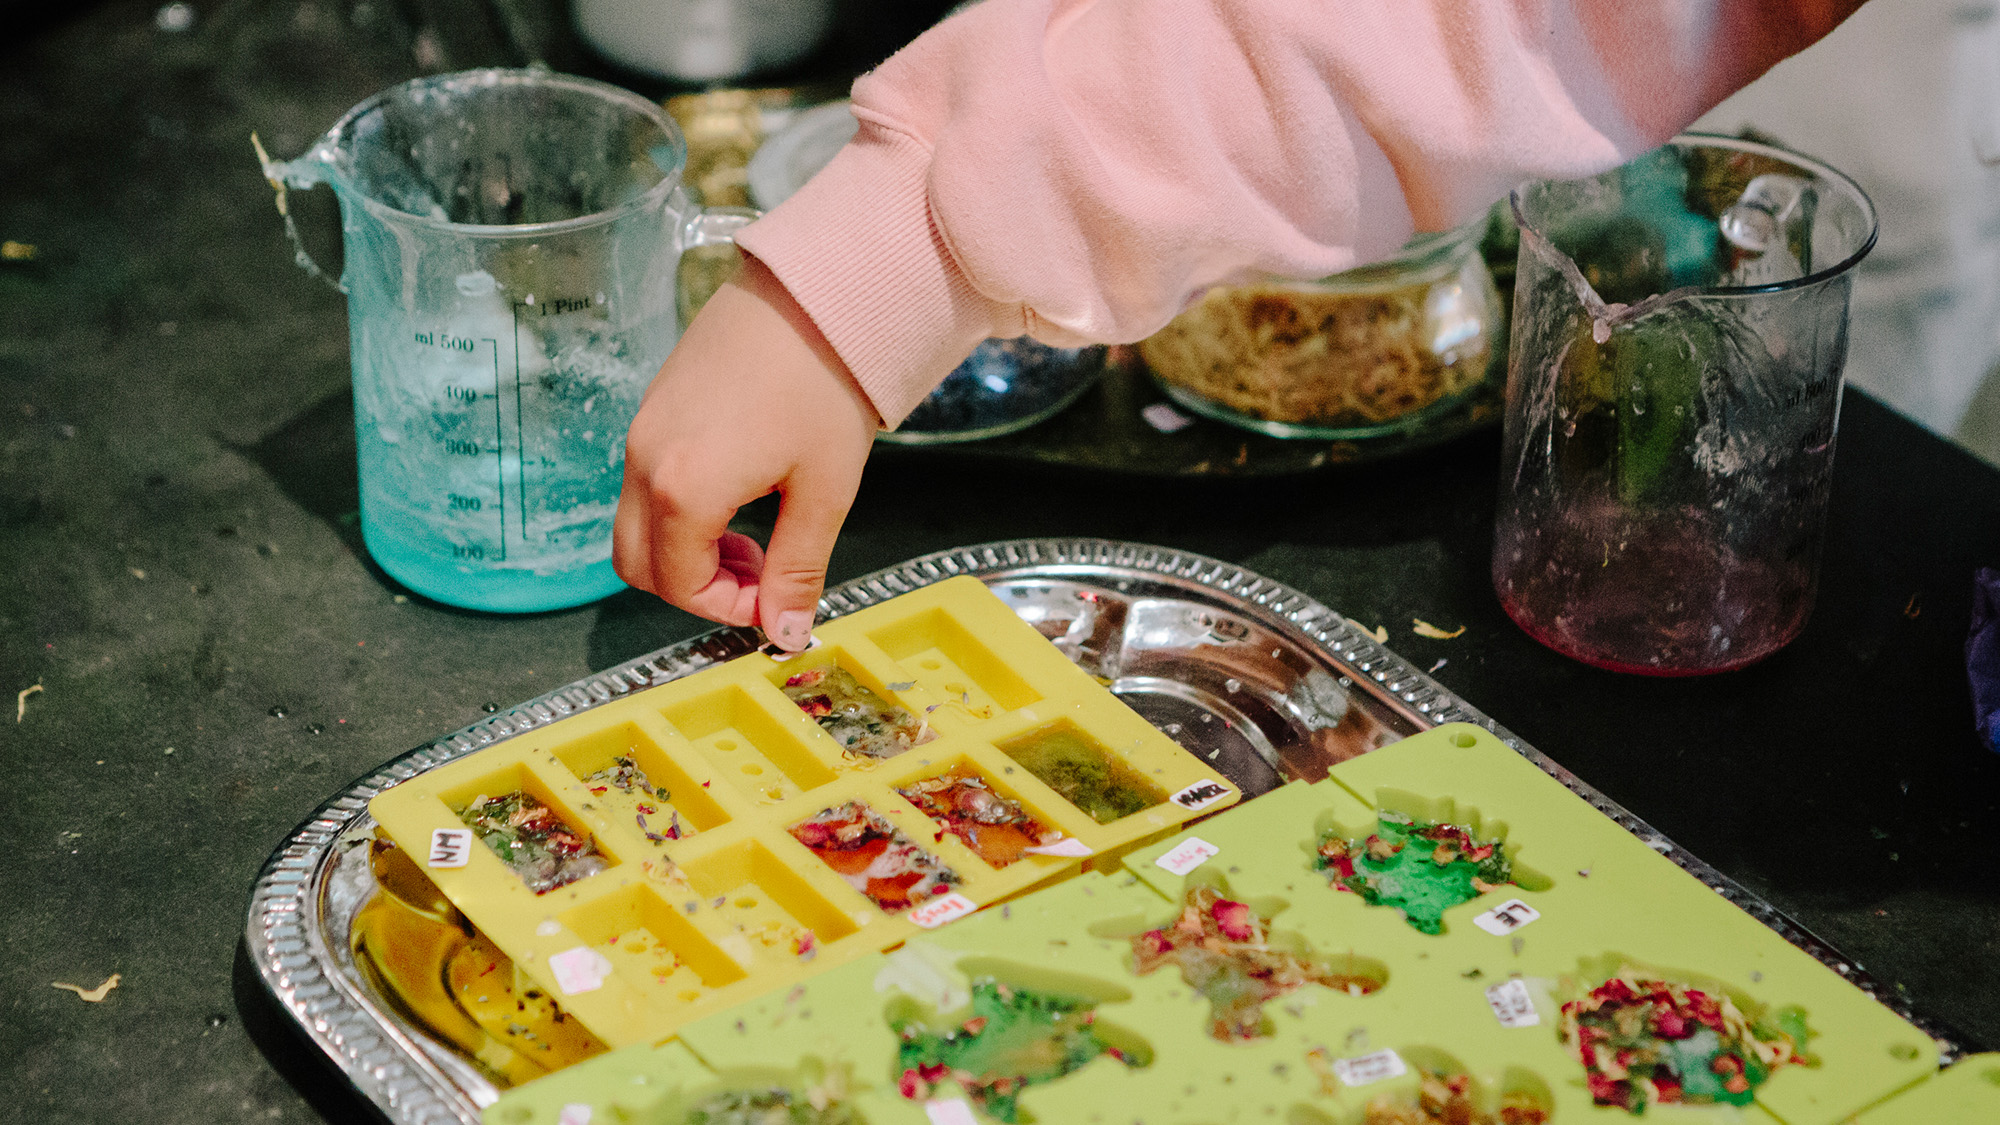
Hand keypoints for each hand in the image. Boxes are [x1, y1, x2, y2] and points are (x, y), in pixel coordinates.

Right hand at [613, 255, 879, 648]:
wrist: (815, 287)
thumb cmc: (825, 382)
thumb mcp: (823, 492)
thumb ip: (797, 570)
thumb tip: (785, 632)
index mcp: (685, 488)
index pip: (677, 586)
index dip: (727, 608)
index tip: (775, 597)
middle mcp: (645, 461)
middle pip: (636, 564)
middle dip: (693, 585)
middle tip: (760, 570)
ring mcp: (642, 430)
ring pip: (635, 524)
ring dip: (686, 547)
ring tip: (755, 527)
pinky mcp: (652, 406)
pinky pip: (644, 481)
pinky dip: (680, 508)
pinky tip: (741, 486)